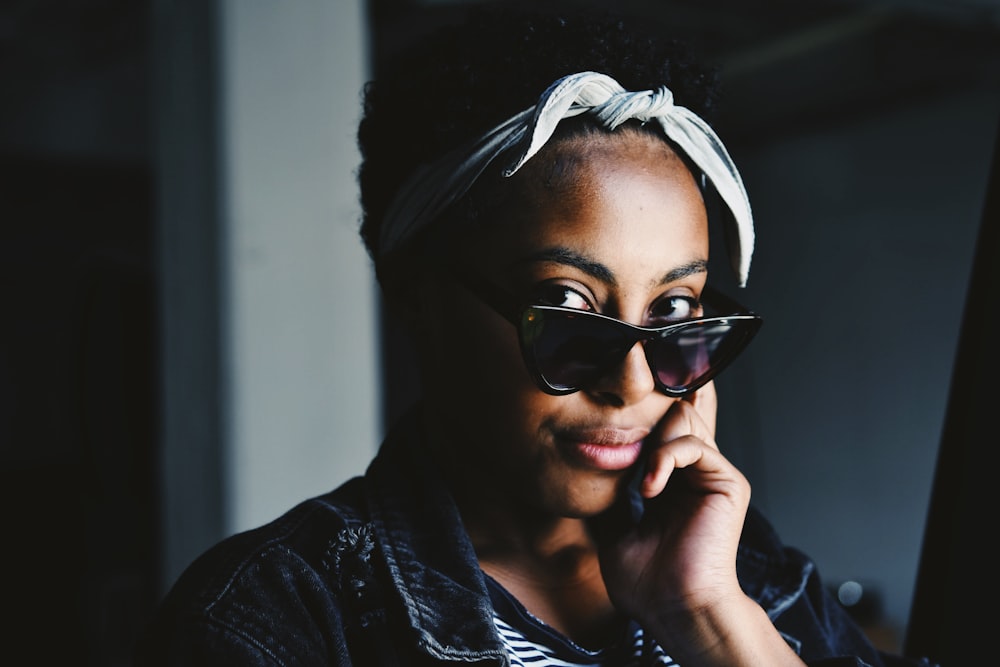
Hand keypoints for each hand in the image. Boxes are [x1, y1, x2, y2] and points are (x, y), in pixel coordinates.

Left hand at [597, 381, 747, 619]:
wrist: (674, 609)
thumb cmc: (646, 584)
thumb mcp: (614, 530)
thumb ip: (611, 498)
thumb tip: (589, 471)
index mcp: (670, 483)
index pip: (658, 430)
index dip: (637, 416)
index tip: (608, 409)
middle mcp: (694, 474)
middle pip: (673, 412)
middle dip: (644, 420)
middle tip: (624, 445)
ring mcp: (712, 475)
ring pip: (682, 418)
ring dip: (652, 442)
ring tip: (642, 482)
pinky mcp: (728, 482)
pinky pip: (693, 445)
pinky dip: (665, 458)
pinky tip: (650, 488)